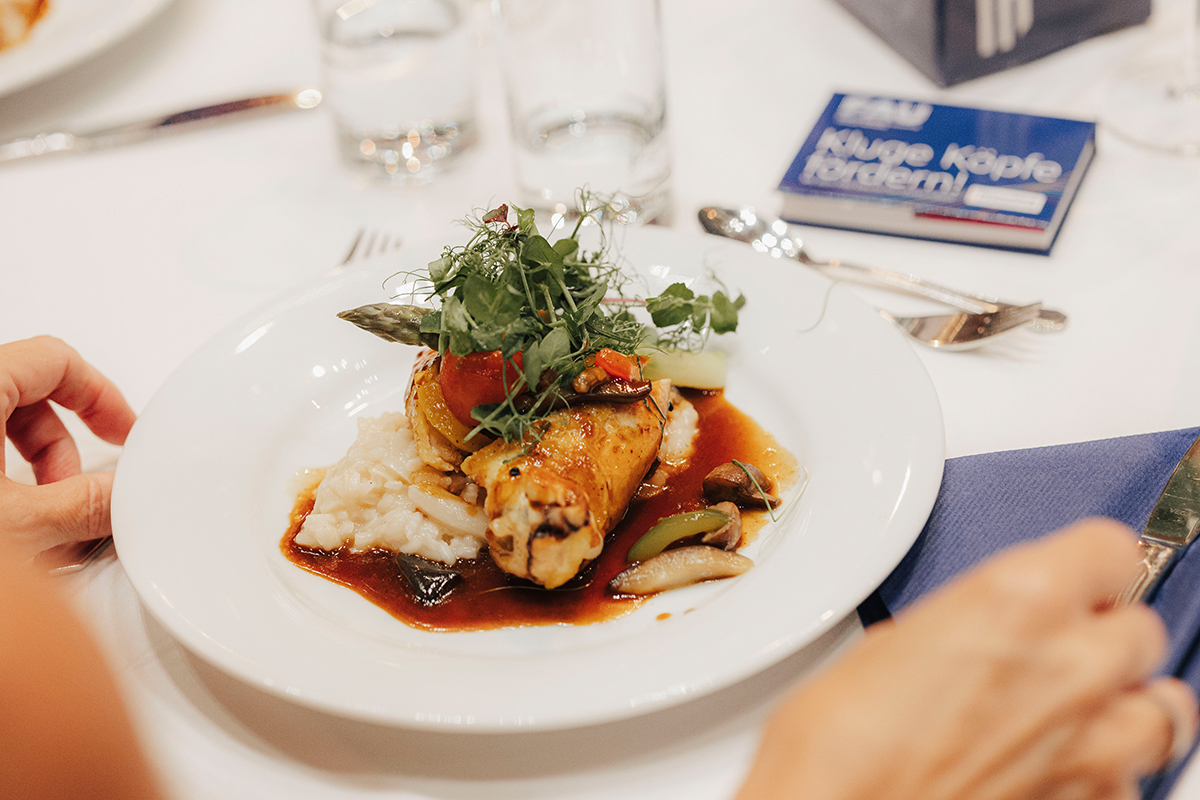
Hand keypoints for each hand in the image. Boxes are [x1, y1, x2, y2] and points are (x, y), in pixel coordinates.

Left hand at [0, 336, 135, 556]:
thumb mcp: (12, 523)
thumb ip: (79, 507)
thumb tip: (118, 499)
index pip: (56, 360)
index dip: (101, 398)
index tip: (123, 432)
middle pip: (30, 399)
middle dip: (63, 454)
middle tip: (78, 495)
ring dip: (32, 475)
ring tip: (39, 525)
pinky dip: (2, 483)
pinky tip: (11, 527)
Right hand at [737, 519, 1198, 799]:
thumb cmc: (840, 746)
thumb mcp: (893, 644)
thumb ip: (969, 624)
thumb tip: (985, 630)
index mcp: (1021, 599)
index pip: (1110, 549)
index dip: (1086, 565)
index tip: (1073, 576)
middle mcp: (1074, 667)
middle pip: (1140, 629)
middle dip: (1102, 637)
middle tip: (1052, 650)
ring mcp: (1097, 746)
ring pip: (1160, 710)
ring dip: (1119, 706)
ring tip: (1066, 714)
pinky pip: (1131, 779)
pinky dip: (1101, 771)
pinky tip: (1049, 768)